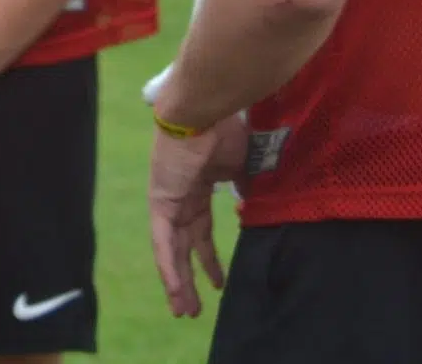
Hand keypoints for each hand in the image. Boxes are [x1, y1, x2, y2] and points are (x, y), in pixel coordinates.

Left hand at [148, 114, 245, 317]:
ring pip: (171, 250)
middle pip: (184, 246)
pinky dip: (169, 265)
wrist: (205, 112)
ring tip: (183, 309)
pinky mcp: (161, 201)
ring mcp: (167, 199)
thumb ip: (246, 189)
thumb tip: (260, 206)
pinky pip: (163, 241)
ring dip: (178, 281)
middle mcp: (180, 197)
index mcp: (198, 188)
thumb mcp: (244, 168)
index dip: (208, 258)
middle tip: (193, 307)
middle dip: (190, 277)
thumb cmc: (228, 131)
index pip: (199, 231)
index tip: (217, 282)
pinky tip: (174, 289)